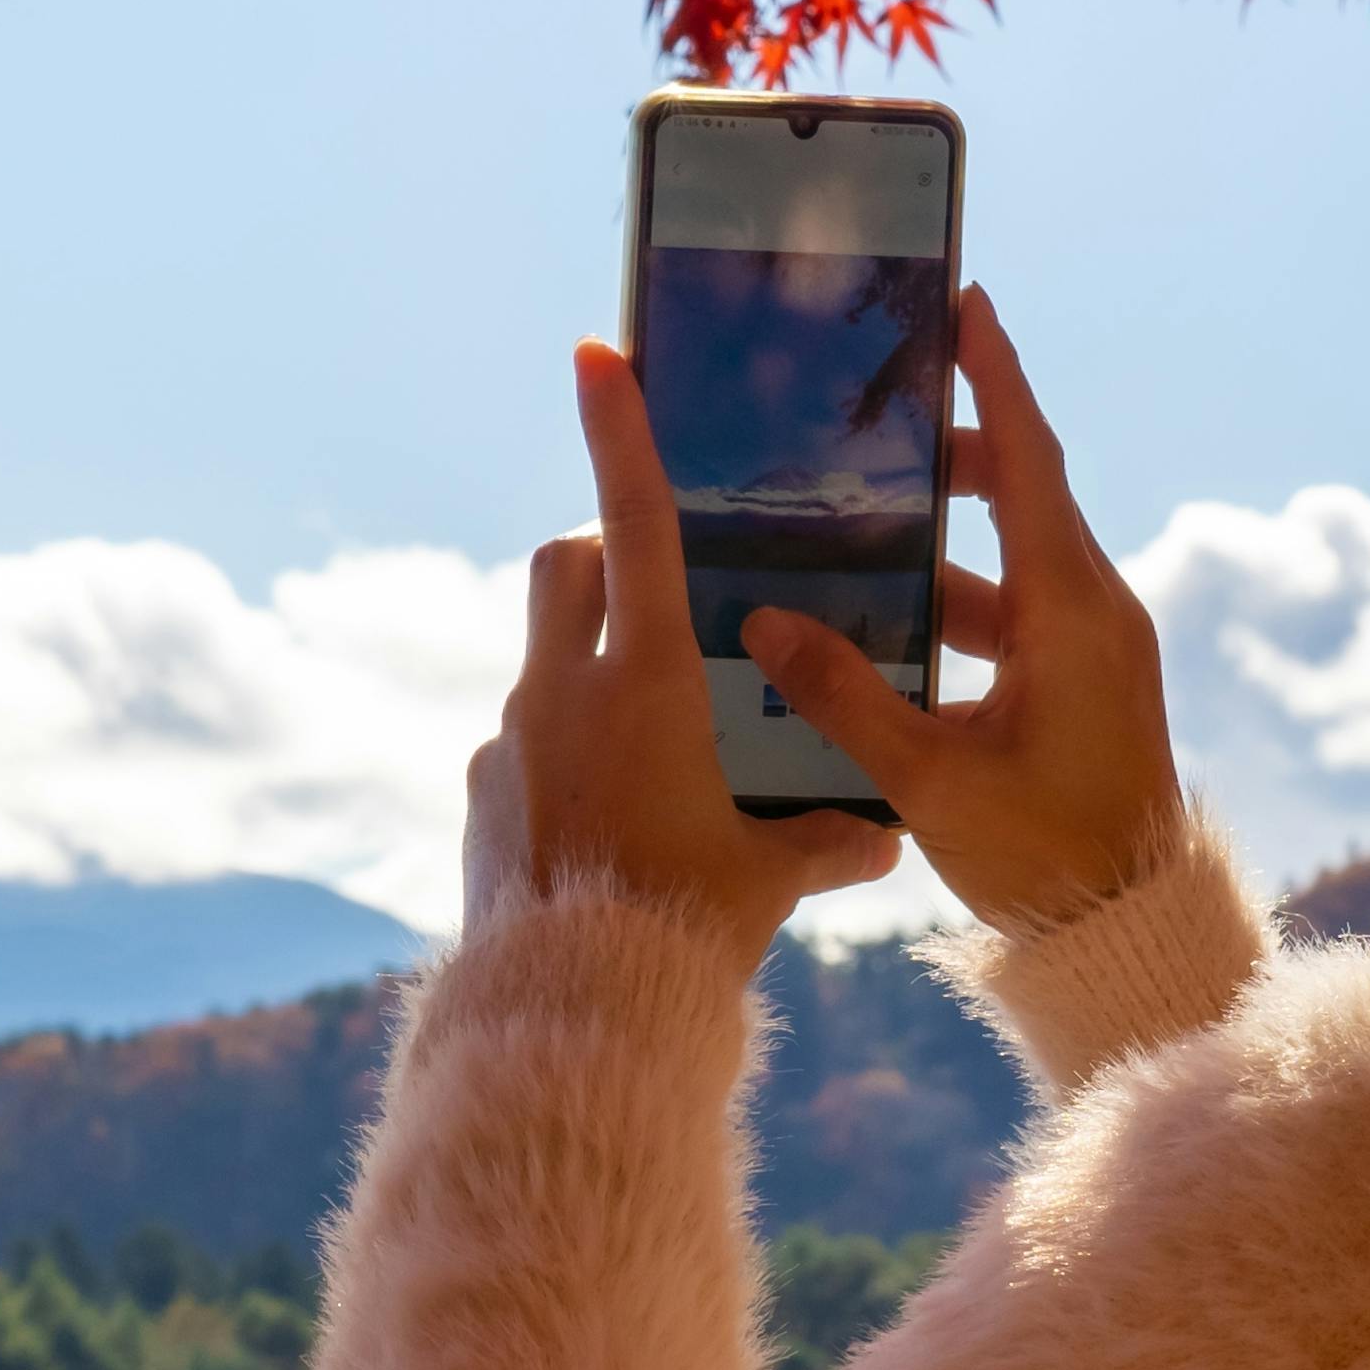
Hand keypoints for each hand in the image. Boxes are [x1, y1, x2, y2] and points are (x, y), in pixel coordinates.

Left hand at [473, 342, 919, 950]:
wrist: (567, 1012)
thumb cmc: (682, 930)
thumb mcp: (767, 882)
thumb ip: (827, 844)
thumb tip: (887, 839)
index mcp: (646, 685)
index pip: (637, 529)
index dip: (620, 435)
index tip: (594, 357)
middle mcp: (565, 692)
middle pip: (567, 564)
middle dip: (605, 552)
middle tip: (660, 588)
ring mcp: (511, 741)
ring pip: (542, 655)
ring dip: (587, 663)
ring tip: (648, 731)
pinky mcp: (482, 795)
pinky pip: (523, 742)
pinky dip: (563, 750)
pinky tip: (605, 816)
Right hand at [737, 289, 1188, 941]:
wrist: (1130, 934)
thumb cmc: (1045, 856)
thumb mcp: (931, 780)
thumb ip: (844, 698)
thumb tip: (760, 623)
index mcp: (1072, 611)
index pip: (1030, 461)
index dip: (995, 378)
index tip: (966, 303)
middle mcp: (1094, 612)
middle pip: (1020, 495)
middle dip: (946, 455)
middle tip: (870, 417)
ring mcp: (1095, 650)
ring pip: (1009, 562)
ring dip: (935, 546)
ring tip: (845, 528)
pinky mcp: (1085, 686)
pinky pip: (1014, 613)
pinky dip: (952, 603)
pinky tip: (877, 625)